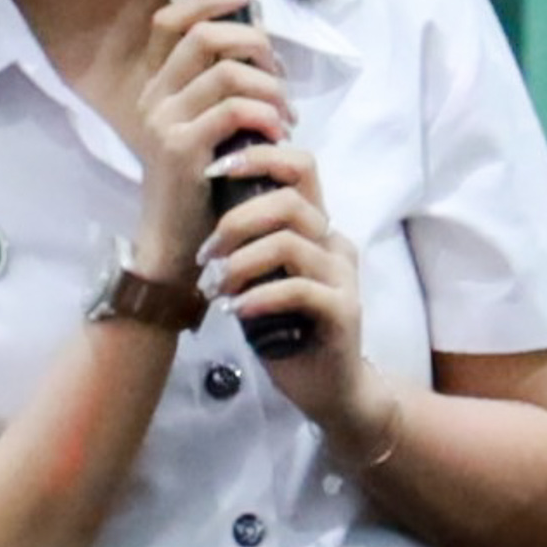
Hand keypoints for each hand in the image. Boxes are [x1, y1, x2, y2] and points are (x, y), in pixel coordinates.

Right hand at [122, 0, 295, 270]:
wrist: (178, 246)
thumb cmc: (203, 188)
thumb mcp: (209, 129)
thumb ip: (224, 88)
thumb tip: (260, 42)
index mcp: (157, 87)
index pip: (172, 20)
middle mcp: (154, 98)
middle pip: (204, 36)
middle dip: (254, 43)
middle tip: (280, 73)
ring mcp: (164, 123)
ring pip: (228, 73)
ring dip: (271, 87)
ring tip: (288, 115)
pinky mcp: (182, 150)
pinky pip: (233, 110)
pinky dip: (266, 115)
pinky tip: (280, 133)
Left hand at [205, 140, 372, 428]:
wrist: (327, 389)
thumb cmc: (288, 331)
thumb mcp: (262, 278)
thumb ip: (249, 244)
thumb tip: (202, 209)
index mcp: (317, 228)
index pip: (301, 166)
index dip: (258, 157)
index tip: (214, 172)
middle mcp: (335, 243)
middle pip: (290, 201)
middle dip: (237, 221)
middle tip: (206, 254)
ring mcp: (343, 276)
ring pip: (288, 244)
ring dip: (240, 263)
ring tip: (216, 287)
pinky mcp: (344, 310)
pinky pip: (297, 289)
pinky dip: (258, 296)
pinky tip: (235, 310)